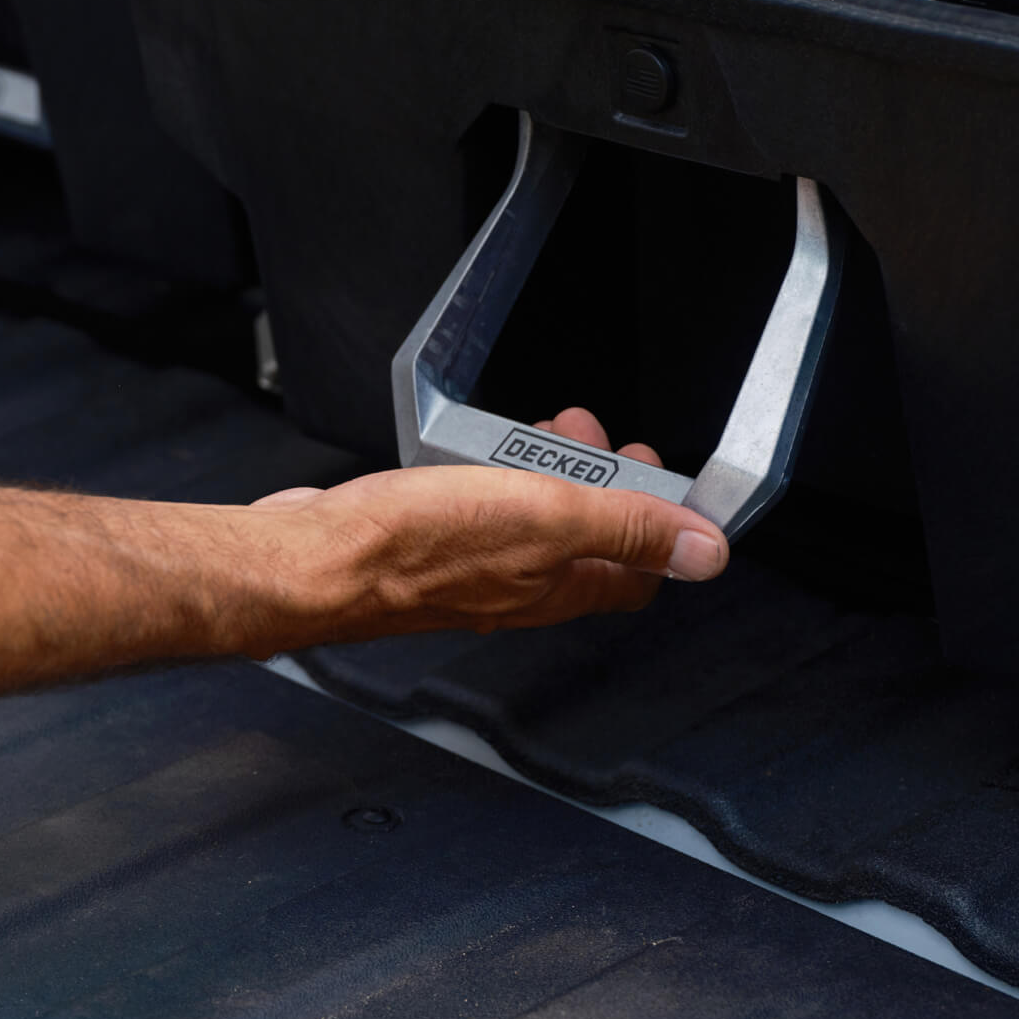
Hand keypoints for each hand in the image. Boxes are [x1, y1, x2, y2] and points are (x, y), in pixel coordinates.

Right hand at [241, 406, 725, 650]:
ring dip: (545, 470)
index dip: (661, 523)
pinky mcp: (428, 546)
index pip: (638, 572)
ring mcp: (474, 569)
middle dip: (599, 478)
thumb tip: (706, 552)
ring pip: (531, 520)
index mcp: (560, 588)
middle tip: (588, 435)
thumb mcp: (546, 520)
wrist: (312, 560)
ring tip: (534, 430)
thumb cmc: (412, 547)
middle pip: (586, 537)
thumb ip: (629, 529)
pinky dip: (492, 475)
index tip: (656, 474)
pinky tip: (474, 450)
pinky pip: (481, 510)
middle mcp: (521, 588)